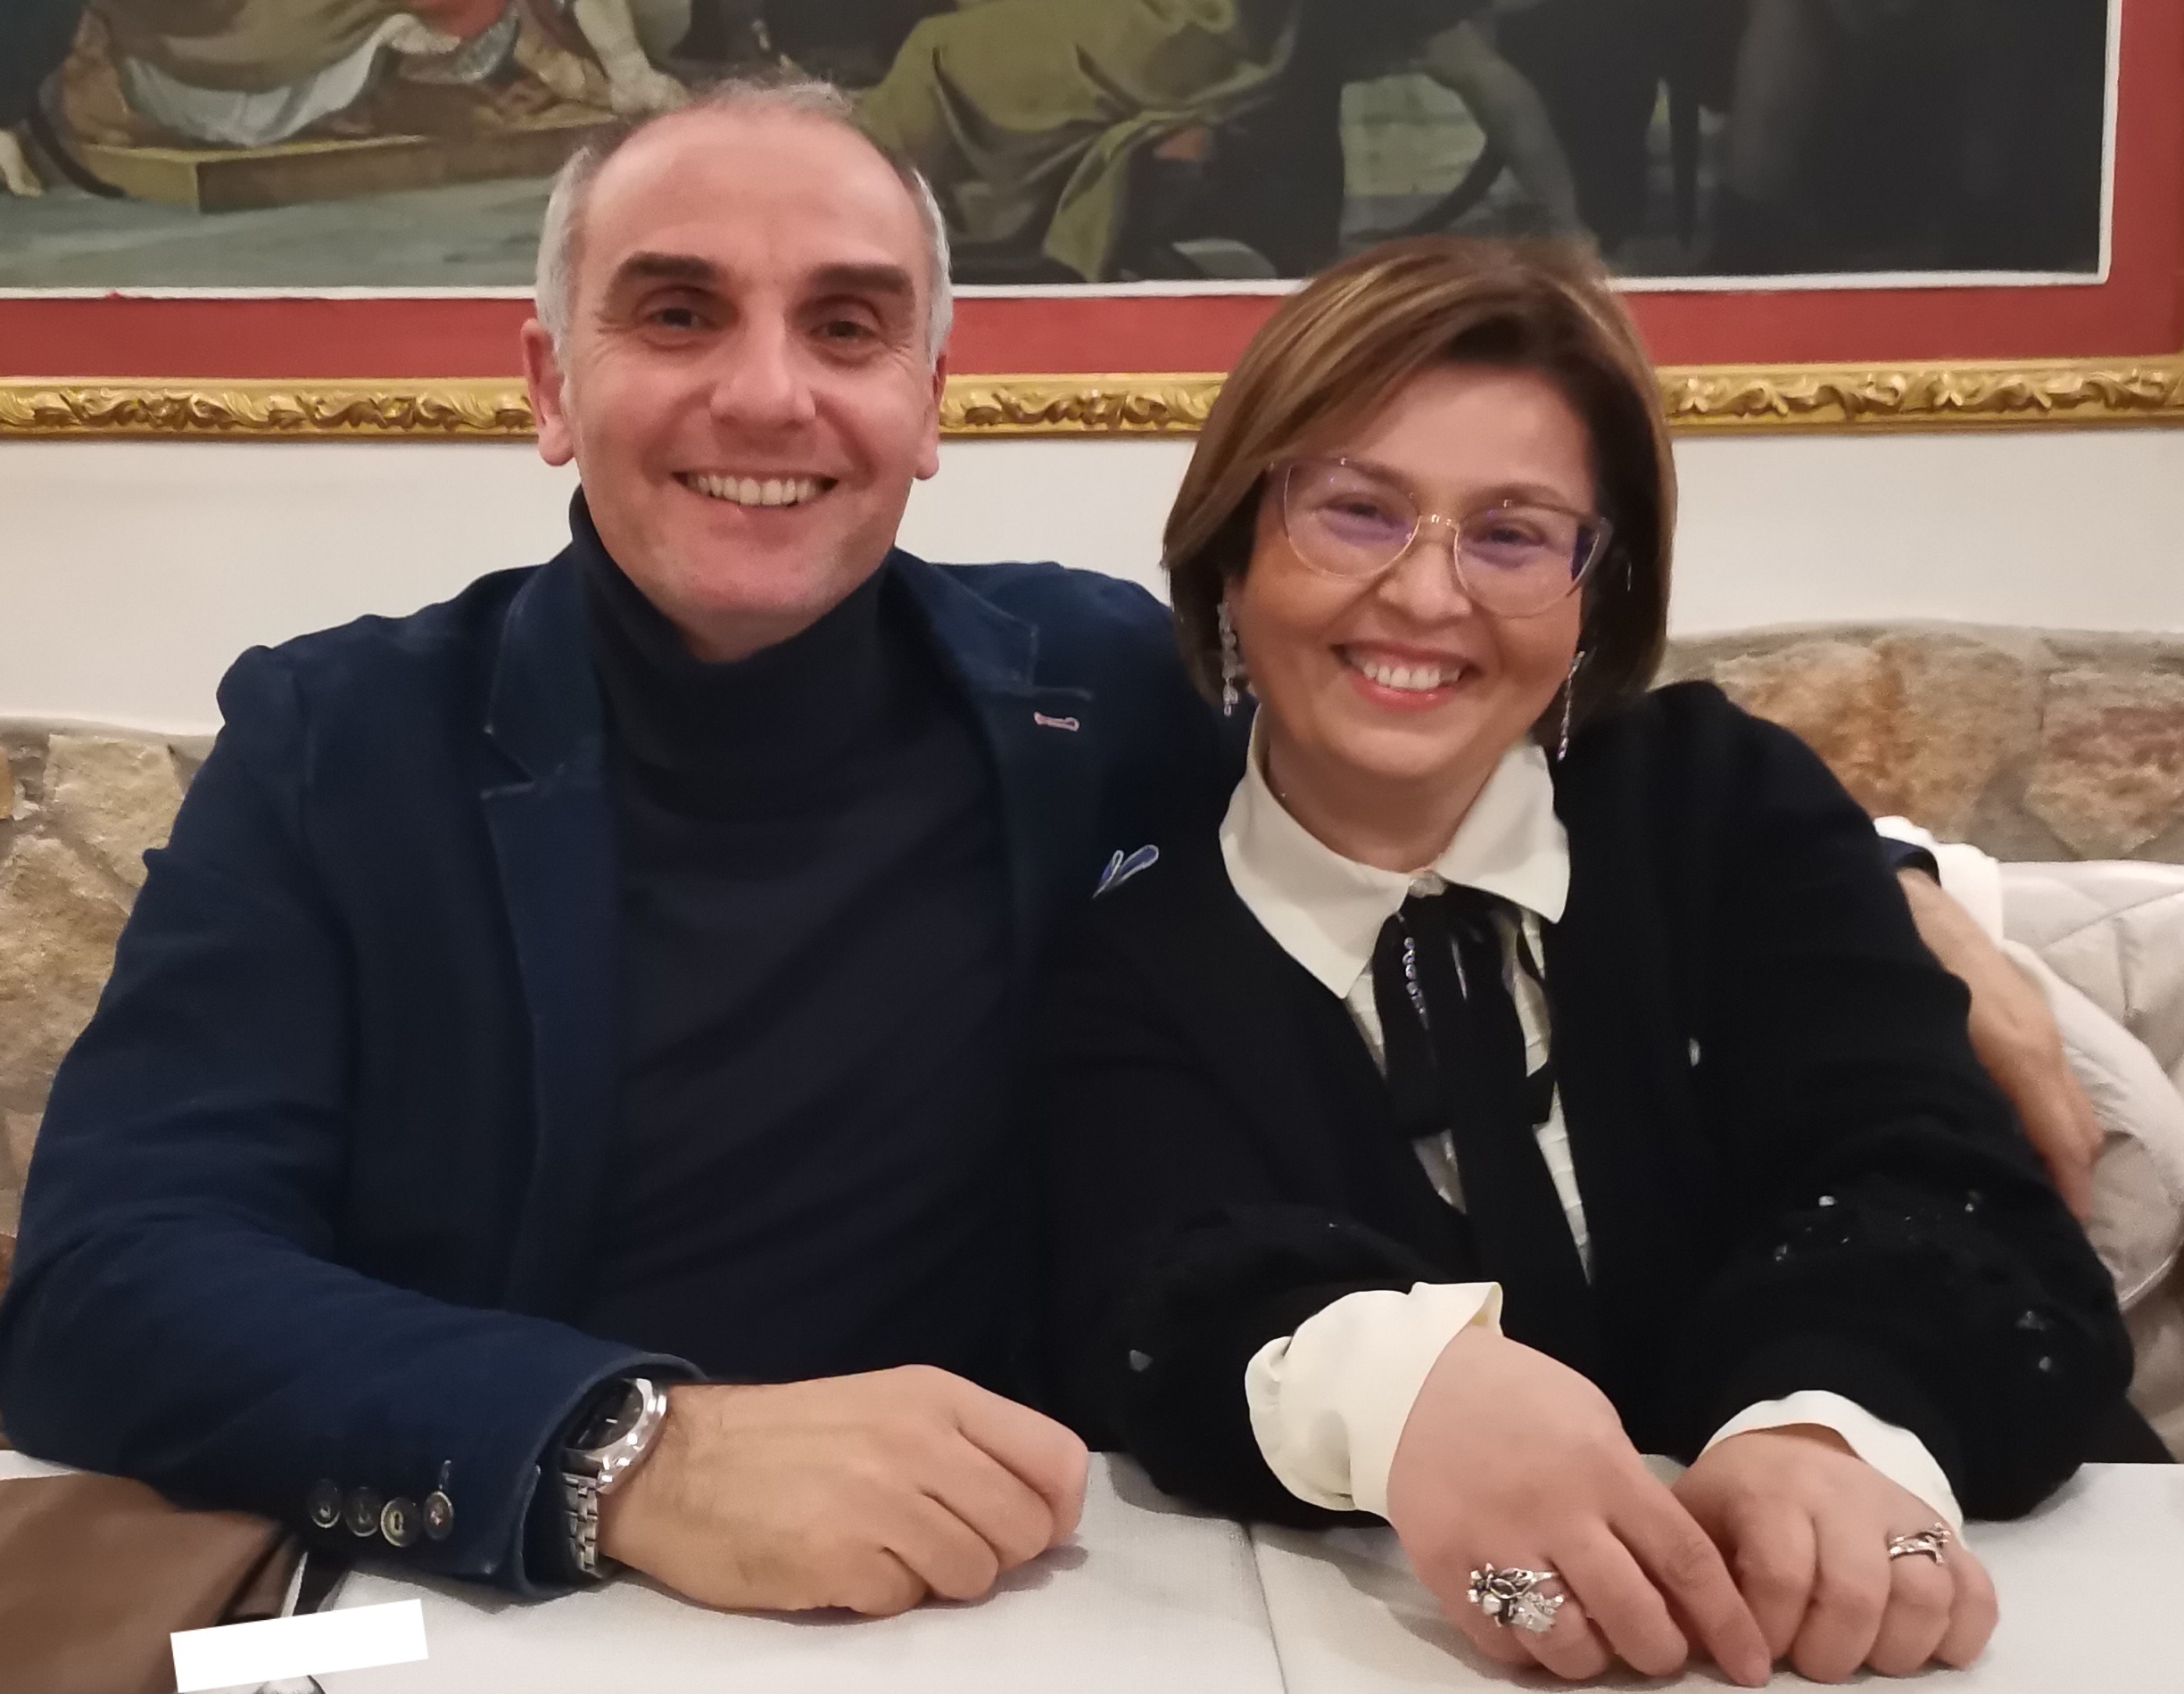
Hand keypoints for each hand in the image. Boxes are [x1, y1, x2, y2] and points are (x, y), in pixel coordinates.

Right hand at [597, 1365, 1087, 1615]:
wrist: (672, 1464)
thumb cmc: (786, 1439)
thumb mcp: (887, 1406)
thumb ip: (965, 1446)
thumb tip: (1042, 1511)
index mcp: (937, 1397)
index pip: (1057, 1458)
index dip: (1057, 1509)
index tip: (1029, 1530)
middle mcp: (919, 1441)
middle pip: (1025, 1529)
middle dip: (996, 1555)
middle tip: (941, 1546)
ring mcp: (882, 1501)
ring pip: (975, 1575)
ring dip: (938, 1582)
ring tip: (885, 1553)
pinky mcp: (841, 1558)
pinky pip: (907, 1605)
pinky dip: (882, 1599)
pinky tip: (842, 1568)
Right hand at [1385, 1329, 1770, 1684]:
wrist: (1413, 1381)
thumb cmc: (1518, 1399)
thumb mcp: (1595, 1422)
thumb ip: (1634, 1493)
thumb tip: (1677, 1576)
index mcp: (1603, 1468)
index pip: (1685, 1561)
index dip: (1725, 1621)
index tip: (1748, 1661)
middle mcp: (1555, 1512)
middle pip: (1634, 1618)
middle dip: (1662, 1651)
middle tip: (1661, 1648)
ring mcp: (1495, 1544)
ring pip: (1569, 1647)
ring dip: (1595, 1657)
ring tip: (1592, 1635)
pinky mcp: (1445, 1569)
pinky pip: (1504, 1646)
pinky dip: (1530, 1650)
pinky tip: (1535, 1623)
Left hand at [1674, 1426, 1997, 1680]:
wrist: (1787, 1457)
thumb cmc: (1733, 1508)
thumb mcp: (1692, 1526)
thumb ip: (1687, 1581)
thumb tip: (1687, 1648)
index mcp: (1772, 1490)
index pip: (1782, 1572)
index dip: (1770, 1631)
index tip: (1754, 1659)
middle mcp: (1843, 1494)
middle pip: (1858, 1590)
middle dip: (1831, 1651)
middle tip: (1810, 1666)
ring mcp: (1902, 1512)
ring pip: (1926, 1592)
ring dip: (1896, 1650)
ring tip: (1863, 1658)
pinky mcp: (1945, 1534)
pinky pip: (1977, 1590)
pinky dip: (1960, 1635)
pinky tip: (1923, 1651)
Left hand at [1898, 867, 2101, 1218]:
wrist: (1902, 893)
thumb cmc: (1900, 962)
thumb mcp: (1912, 1028)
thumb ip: (1936, 1086)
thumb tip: (1950, 1147)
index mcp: (2018, 1048)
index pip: (2063, 1136)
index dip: (2063, 1191)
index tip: (2055, 1238)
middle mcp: (2041, 1043)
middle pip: (2078, 1132)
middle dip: (2068, 1185)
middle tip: (2038, 1236)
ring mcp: (2037, 1030)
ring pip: (2068, 1110)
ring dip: (2059, 1158)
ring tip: (2031, 1206)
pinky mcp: (2024, 1025)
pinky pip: (2050, 1087)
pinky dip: (2047, 1126)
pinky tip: (2019, 1151)